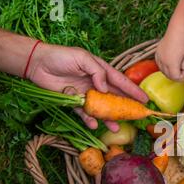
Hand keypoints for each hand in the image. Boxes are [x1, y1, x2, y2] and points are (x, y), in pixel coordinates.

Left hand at [28, 43, 147, 131]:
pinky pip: (84, 113)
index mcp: (101, 71)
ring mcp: (86, 94)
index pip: (121, 82)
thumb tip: (106, 88)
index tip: (145, 99)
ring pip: (102, 109)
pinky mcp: (74, 102)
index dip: (133, 91)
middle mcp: (96, 84)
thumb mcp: (83, 58)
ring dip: (109, 118)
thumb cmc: (61, 56)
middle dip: (126, 107)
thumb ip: (97, 72)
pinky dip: (89, 120)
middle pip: (115, 98)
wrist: (38, 63)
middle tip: (136, 117)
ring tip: (116, 127)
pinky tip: (94, 125)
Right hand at [155, 27, 183, 81]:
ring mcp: (159, 57)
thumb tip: (182, 71)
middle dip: (176, 76)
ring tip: (178, 68)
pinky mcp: (157, 52)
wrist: (177, 29)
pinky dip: (164, 67)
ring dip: (170, 72)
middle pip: (168, 75)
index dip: (182, 78)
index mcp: (171, 63)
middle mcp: (163, 61)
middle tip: (183, 73)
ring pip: (163, 70)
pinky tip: (170, 64)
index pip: (175, 77)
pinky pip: (159, 64)